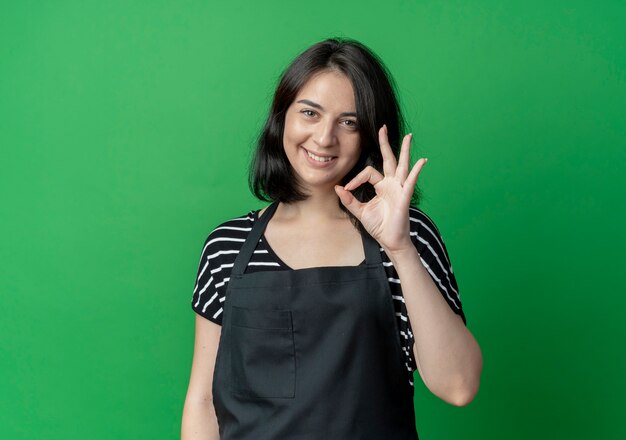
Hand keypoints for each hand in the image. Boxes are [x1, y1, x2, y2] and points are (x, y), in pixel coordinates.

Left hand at [334, 124, 427, 253]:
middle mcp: (391, 184)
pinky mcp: (405, 197)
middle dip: (385, 143)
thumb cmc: (379, 226)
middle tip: (382, 127)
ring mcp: (400, 189)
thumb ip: (349, 200)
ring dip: (405, 150)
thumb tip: (337, 188)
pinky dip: (417, 171)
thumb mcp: (360, 212)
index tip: (347, 189)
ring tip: (409, 136)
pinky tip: (422, 161)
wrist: (390, 241)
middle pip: (389, 159)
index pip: (368, 173)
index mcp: (381, 186)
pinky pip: (411, 181)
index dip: (356, 178)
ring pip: (402, 165)